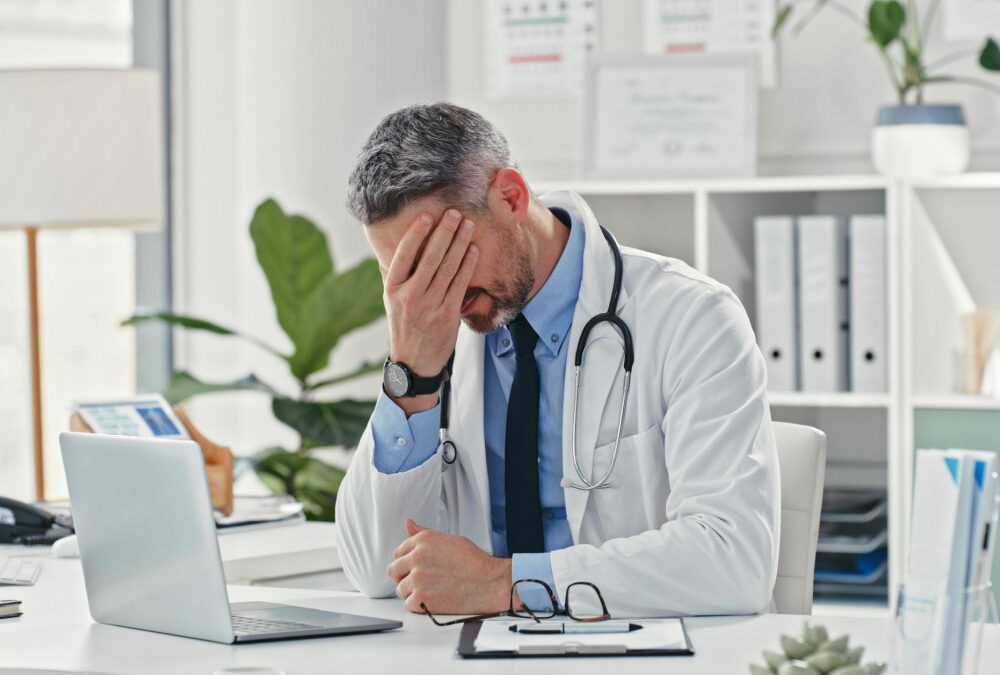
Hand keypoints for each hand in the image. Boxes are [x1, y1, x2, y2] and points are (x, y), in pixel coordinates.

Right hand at [381, 209, 478, 413]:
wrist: (414, 361)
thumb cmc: (404, 324)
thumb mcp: (391, 299)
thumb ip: (392, 274)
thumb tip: (390, 245)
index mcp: (392, 288)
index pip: (403, 255)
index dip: (414, 234)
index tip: (426, 215)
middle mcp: (410, 295)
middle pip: (429, 258)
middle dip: (444, 233)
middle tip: (455, 212)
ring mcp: (430, 305)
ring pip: (447, 268)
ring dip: (460, 244)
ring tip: (468, 225)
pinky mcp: (448, 314)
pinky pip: (460, 284)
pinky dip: (468, 265)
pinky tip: (474, 250)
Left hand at [388, 519, 511, 614]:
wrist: (490, 583)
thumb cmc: (474, 562)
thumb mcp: (449, 539)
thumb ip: (423, 533)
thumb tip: (408, 524)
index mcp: (423, 541)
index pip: (398, 552)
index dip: (408, 562)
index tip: (417, 568)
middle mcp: (417, 557)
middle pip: (394, 570)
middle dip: (405, 577)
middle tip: (422, 582)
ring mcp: (417, 578)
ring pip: (400, 589)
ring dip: (413, 592)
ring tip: (433, 591)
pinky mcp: (421, 598)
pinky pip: (409, 604)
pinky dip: (420, 606)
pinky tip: (434, 600)